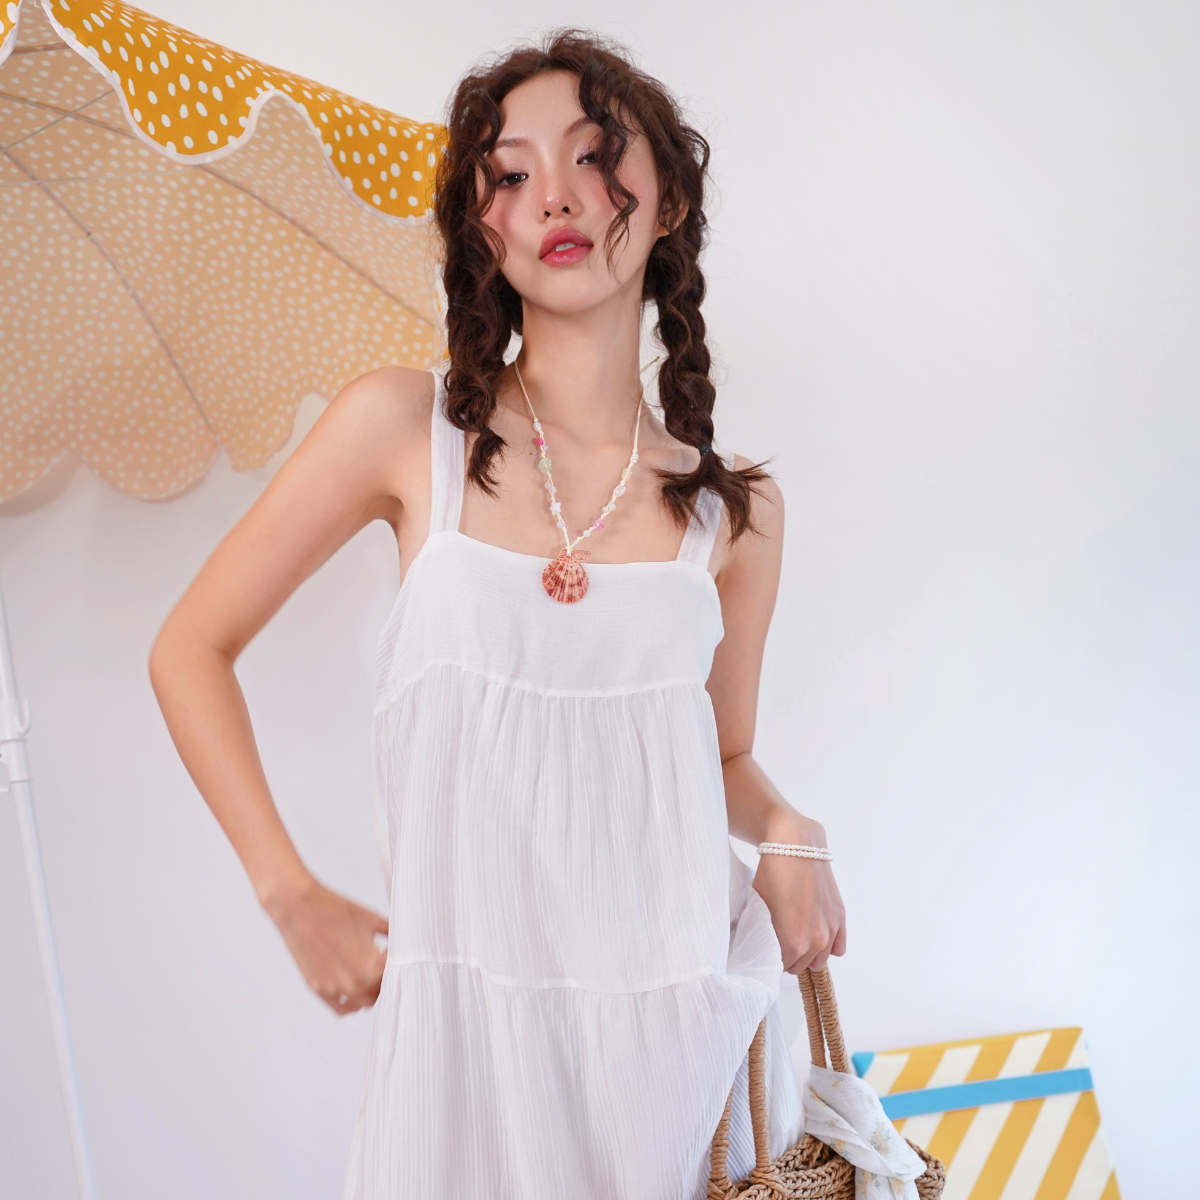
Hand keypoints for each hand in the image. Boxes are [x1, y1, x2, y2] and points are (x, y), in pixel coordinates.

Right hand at [264, 874, 388, 1014]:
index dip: (398, 960)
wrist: (299, 906)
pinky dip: (350, 1003)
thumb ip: (391, 932)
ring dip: (369, 991)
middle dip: (384, 977)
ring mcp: (335, 990)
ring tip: (367, 971)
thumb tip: (404, 937)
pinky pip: (341, 1009)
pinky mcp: (318, 990)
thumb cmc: (335, 908)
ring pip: (363, 1003)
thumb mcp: (372, 919)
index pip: (395, 974)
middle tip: (382, 961)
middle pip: (381, 991)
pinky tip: (354, 986)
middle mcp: (354, 984)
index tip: (392, 950)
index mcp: (372, 967)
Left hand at [751, 812, 846, 974]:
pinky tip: (817, 935)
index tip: (769, 946)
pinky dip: (829, 946)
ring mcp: (831, 930)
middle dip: (790, 956)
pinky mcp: (841, 917)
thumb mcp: (760, 908)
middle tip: (780, 939)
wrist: (796, 846)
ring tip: (797, 935)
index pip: (782, 966)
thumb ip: (767, 936)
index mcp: (793, 943)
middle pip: (801, 965)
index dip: (774, 957)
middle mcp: (816, 941)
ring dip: (809, 953)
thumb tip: (767, 948)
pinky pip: (838, 947)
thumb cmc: (771, 875)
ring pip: (820, 959)